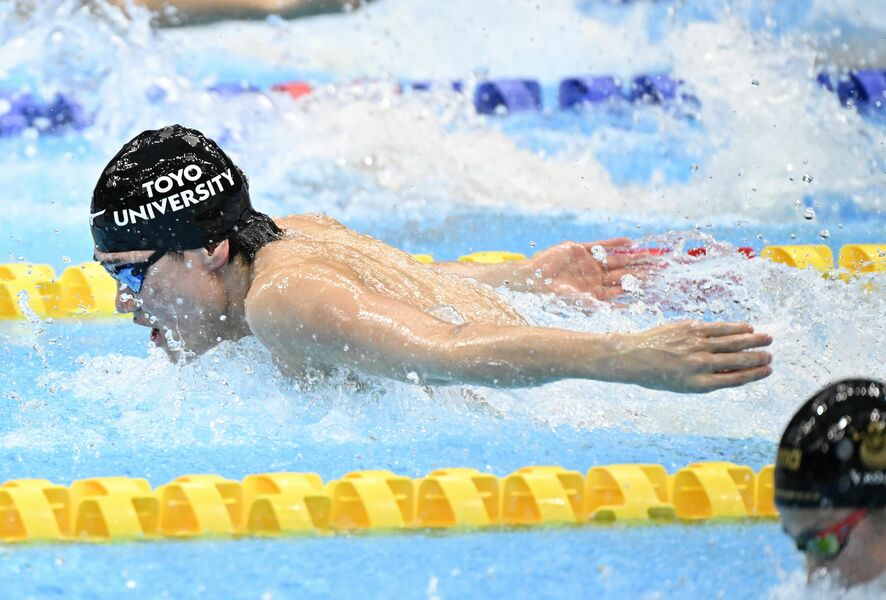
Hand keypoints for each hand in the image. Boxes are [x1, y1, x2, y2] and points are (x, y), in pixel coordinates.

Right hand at [525, 238, 657, 300]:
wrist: (532, 279)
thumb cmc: (553, 296)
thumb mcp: (580, 302)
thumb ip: (602, 305)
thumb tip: (626, 311)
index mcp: (595, 293)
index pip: (622, 289)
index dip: (638, 286)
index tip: (656, 284)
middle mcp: (594, 278)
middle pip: (623, 273)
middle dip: (641, 271)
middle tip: (662, 268)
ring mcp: (587, 263)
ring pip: (615, 259)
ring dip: (632, 257)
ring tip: (650, 254)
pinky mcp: (579, 249)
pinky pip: (600, 245)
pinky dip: (614, 244)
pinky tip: (629, 242)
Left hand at [619, 321, 772, 392]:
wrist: (633, 357)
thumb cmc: (657, 375)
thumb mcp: (684, 386)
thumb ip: (708, 379)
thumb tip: (735, 373)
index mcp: (700, 384)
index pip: (736, 379)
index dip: (755, 374)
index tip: (768, 370)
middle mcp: (701, 365)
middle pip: (738, 360)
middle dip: (757, 357)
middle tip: (771, 355)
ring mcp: (696, 345)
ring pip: (732, 342)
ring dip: (753, 340)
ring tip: (767, 339)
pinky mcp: (691, 328)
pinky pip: (719, 328)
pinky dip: (735, 327)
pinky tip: (747, 327)